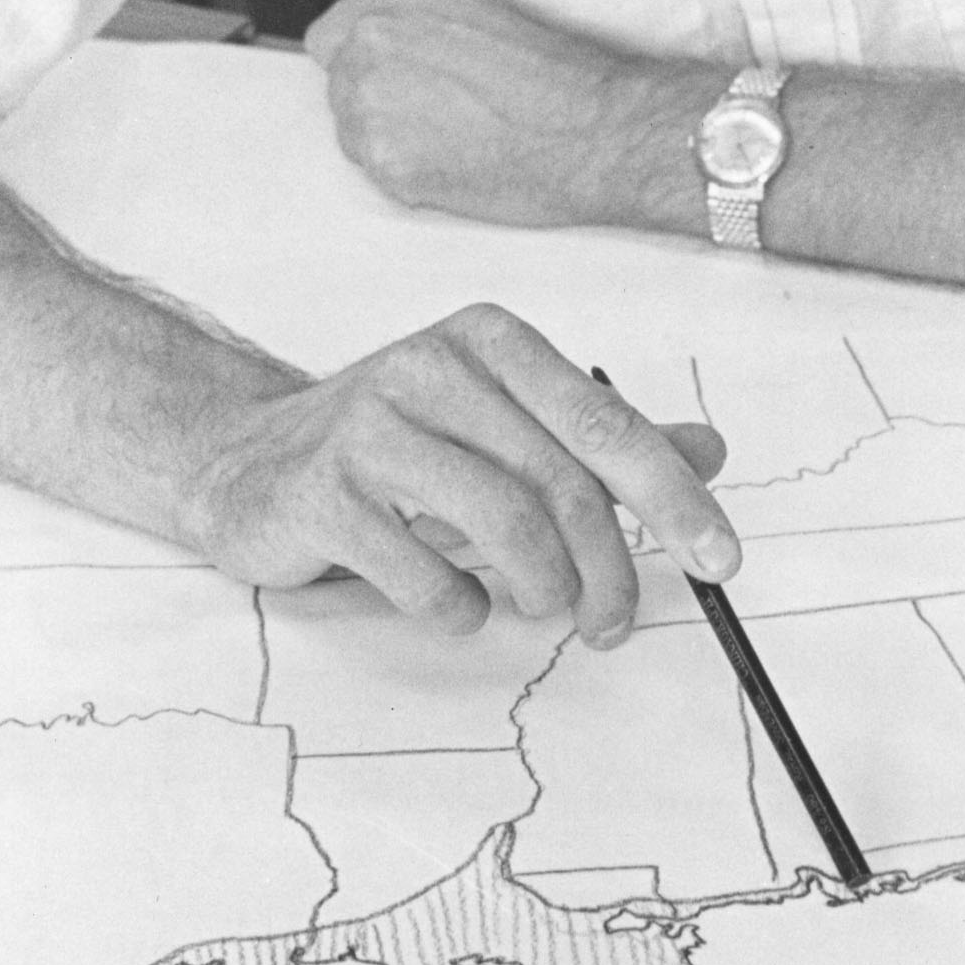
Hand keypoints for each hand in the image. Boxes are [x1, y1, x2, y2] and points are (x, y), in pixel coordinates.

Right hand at [188, 301, 737, 645]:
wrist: (241, 459)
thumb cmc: (390, 446)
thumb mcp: (499, 423)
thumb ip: (599, 439)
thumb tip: (711, 450)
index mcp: (490, 342)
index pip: (605, 423)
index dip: (673, 496)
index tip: (723, 559)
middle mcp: (432, 367)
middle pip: (563, 481)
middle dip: (610, 568)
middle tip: (616, 622)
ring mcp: (371, 426)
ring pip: (504, 521)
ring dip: (543, 587)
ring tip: (541, 606)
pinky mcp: (323, 491)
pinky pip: (425, 570)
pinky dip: (460, 607)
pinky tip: (459, 607)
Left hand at [306, 0, 716, 228]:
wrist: (590, 128)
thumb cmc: (554, 73)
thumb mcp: (477, 9)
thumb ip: (414, 22)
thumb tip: (383, 49)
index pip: (330, 36)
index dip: (364, 62)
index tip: (393, 78)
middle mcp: (370, 42)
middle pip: (339, 85)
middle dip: (378, 101)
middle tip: (438, 112)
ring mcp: (370, 103)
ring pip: (353, 132)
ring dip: (390, 139)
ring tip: (453, 137)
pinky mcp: (384, 160)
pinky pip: (376, 172)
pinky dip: (408, 173)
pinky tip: (455, 160)